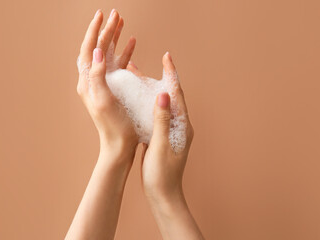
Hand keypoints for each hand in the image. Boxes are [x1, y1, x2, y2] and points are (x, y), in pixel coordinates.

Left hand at [76, 9, 137, 164]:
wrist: (119, 144)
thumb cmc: (112, 126)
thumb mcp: (103, 101)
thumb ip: (97, 76)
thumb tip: (98, 51)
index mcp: (87, 81)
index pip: (88, 49)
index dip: (94, 31)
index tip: (101, 15)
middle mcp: (93, 80)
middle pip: (99, 48)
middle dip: (106, 30)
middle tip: (116, 14)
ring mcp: (104, 83)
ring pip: (109, 54)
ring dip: (115, 38)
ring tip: (122, 23)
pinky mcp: (115, 88)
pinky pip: (118, 65)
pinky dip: (124, 52)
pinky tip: (131, 43)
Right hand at [127, 52, 193, 201]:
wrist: (163, 194)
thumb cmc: (162, 174)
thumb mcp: (161, 146)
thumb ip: (162, 120)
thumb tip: (164, 94)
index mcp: (182, 126)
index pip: (178, 94)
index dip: (171, 74)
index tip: (167, 56)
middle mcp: (179, 126)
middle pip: (170, 96)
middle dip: (160, 77)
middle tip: (146, 63)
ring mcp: (170, 131)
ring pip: (162, 104)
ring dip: (152, 89)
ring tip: (137, 77)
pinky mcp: (162, 137)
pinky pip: (156, 115)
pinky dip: (147, 104)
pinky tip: (137, 100)